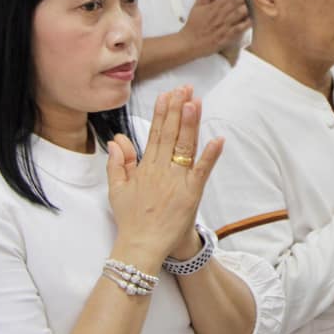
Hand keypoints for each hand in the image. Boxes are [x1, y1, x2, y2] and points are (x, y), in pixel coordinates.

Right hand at [107, 87, 223, 262]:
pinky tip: (217, 139)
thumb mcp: (117, 189)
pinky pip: (202, 171)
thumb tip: (116, 140)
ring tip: (195, 102)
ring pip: (185, 147)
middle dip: (178, 109)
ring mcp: (176, 181)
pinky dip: (210, 156)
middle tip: (185, 88)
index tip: (168, 93)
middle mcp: (161, 170)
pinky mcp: (190, 194)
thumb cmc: (131, 219)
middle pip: (170, 134)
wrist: (140, 246)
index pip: (155, 133)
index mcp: (146, 167)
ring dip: (190, 123)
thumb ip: (118, 163)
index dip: (163, 112)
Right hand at [180, 0, 250, 58]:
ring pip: (237, 14)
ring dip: (246, 8)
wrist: (189, 43)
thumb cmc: (194, 25)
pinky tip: (253, 20)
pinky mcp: (225, 37)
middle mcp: (219, 15)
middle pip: (234, 3)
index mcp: (213, 7)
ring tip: (256, 3)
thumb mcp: (197, 7)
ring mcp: (223, 26)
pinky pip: (237, 30)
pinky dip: (245, 25)